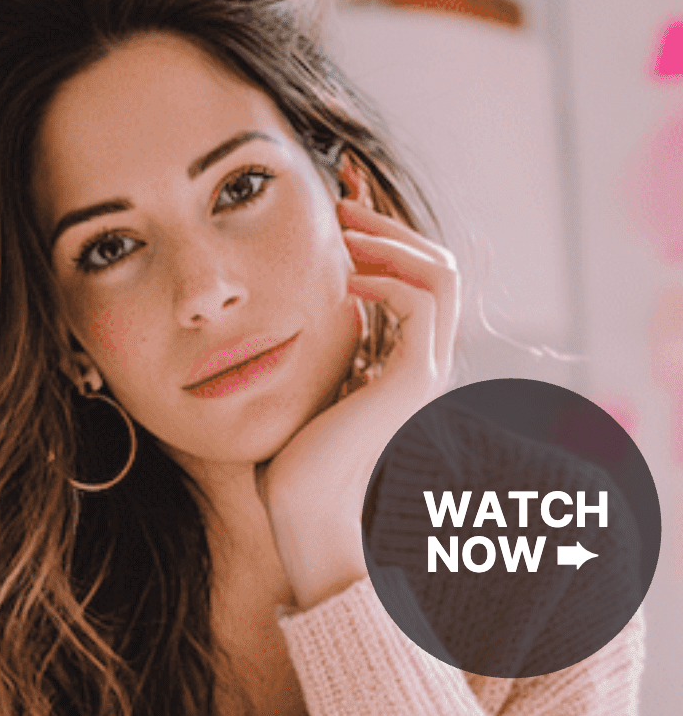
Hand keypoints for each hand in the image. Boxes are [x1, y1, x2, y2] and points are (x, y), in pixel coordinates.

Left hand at [257, 198, 460, 609]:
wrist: (301, 514)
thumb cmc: (288, 463)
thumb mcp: (298, 384)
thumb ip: (309, 347)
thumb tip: (277, 306)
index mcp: (396, 363)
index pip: (408, 279)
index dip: (379, 238)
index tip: (334, 208)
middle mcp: (420, 363)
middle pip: (435, 265)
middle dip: (389, 224)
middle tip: (339, 201)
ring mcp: (423, 370)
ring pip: (440, 272)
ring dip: (392, 238)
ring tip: (343, 227)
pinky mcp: (413, 380)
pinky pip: (420, 301)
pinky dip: (386, 275)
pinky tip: (342, 276)